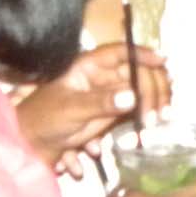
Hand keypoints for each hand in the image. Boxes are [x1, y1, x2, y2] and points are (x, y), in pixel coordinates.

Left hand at [14, 43, 169, 177]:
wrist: (33, 144)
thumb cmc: (44, 118)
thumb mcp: (70, 109)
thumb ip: (101, 103)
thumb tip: (132, 97)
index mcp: (88, 66)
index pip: (119, 52)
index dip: (141, 54)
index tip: (162, 61)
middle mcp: (101, 77)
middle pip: (136, 73)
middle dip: (152, 87)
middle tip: (161, 109)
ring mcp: (108, 95)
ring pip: (139, 92)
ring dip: (153, 102)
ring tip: (160, 119)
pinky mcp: (111, 114)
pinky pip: (134, 110)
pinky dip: (145, 116)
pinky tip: (154, 124)